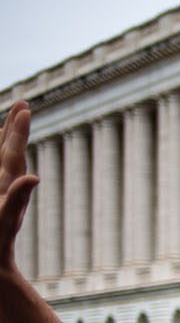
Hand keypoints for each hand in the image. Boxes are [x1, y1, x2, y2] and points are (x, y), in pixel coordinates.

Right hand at [0, 100, 38, 272]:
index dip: (17, 130)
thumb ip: (16, 198)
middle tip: (23, 103)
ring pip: (3, 160)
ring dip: (6, 140)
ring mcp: (2, 195)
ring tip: (11, 122)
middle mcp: (7, 188)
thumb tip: (33, 177)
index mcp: (8, 187)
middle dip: (15, 127)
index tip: (25, 107)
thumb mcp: (4, 219)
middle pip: (11, 151)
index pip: (13, 153)